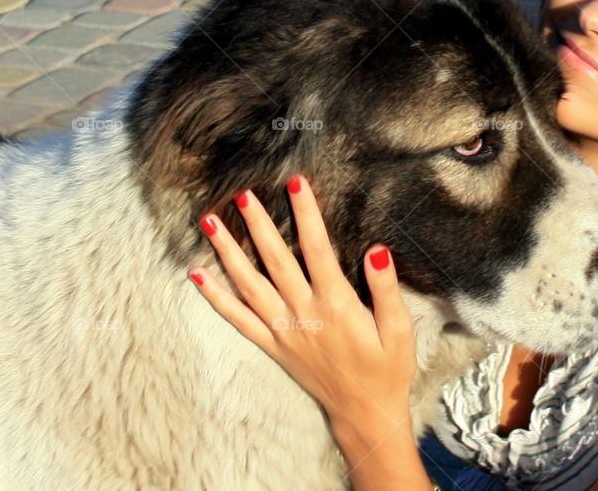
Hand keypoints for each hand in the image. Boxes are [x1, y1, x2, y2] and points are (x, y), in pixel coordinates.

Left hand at [187, 174, 417, 446]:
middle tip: (242, 194)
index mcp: (337, 305)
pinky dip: (216, 298)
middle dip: (258, 225)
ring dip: (227, 253)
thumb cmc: (387, 369)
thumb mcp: (399, 330)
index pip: (317, 249)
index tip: (296, 183)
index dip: (306, 214)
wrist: (365, 413)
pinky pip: (238, 320)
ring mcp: (284, 331)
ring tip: (210, 222)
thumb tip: (376, 251)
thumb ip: (386, 288)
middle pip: (275, 261)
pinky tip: (198, 276)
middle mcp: (304, 315)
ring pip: (249, 285)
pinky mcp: (274, 346)